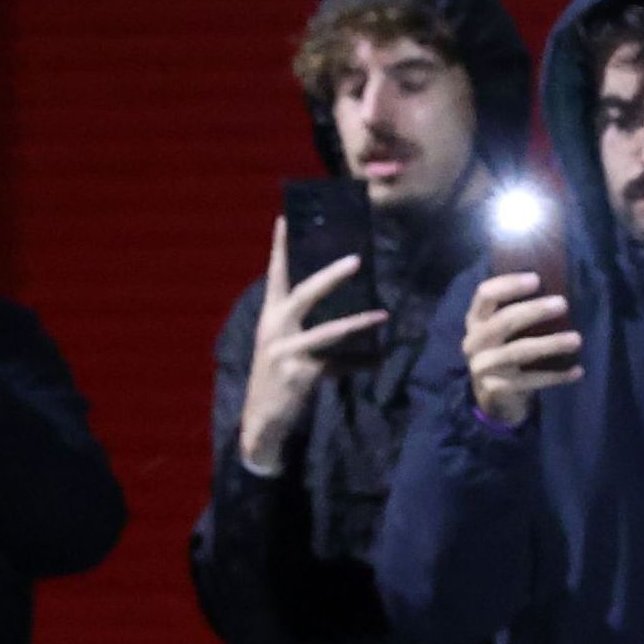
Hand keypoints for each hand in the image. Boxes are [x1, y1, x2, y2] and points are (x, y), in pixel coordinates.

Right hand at [234, 218, 387, 476]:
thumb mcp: (290, 353)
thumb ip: (316, 335)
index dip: (279, 248)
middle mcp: (273, 330)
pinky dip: (359, 363)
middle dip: (330, 276)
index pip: (275, 276)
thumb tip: (353, 322)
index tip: (284, 218)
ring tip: (381, 313)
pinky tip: (378, 359)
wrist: (261, 425)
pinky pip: (336, 364)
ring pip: (326, 330)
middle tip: (356, 259)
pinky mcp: (297, 374)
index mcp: (269, 319)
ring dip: (356, 322)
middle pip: (303, 294)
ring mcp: (284, 352)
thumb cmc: (279, 383)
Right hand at [462, 271, 581, 427]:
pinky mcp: (495, 389)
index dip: (508, 285)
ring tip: (576, 340)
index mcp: (476, 321)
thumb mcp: (505, 332)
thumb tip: (559, 290)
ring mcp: (483, 367)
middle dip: (534, 310)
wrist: (493, 399)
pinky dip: (555, 376)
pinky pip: (530, 380)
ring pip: (518, 352)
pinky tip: (576, 371)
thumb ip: (520, 313)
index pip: (485, 295)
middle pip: (503, 321)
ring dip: (550, 344)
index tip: (536, 279)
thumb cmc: (506, 354)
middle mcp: (474, 342)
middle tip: (563, 304)